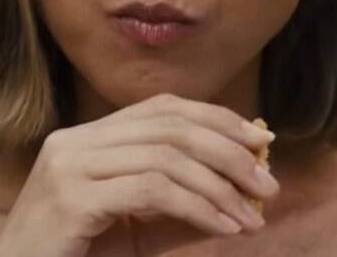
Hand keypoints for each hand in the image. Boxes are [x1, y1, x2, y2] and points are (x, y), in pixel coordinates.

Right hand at [0, 93, 279, 256]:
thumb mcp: (134, 228)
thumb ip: (178, 202)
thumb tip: (242, 187)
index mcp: (85, 138)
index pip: (160, 108)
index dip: (215, 118)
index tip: (259, 141)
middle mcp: (73, 143)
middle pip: (168, 127)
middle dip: (228, 152)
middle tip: (267, 185)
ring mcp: (68, 167)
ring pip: (165, 158)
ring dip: (221, 187)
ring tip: (252, 217)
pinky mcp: (72, 199)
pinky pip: (152, 191)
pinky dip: (199, 207)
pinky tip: (224, 227)